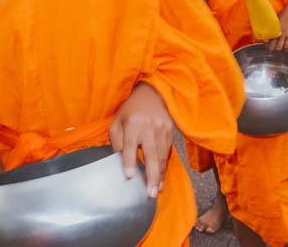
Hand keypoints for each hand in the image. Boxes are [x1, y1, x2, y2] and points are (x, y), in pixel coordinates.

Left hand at [109, 82, 174, 197]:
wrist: (151, 94)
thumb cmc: (130, 111)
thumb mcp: (117, 122)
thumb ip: (116, 142)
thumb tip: (119, 162)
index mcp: (132, 122)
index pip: (130, 144)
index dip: (129, 160)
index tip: (129, 176)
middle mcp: (149, 125)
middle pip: (151, 153)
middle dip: (151, 175)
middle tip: (150, 193)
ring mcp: (162, 128)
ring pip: (162, 155)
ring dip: (160, 174)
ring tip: (156, 190)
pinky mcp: (170, 130)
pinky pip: (168, 152)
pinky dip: (164, 166)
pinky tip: (161, 177)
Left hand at [267, 1, 287, 51]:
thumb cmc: (286, 13)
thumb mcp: (276, 19)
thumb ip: (273, 26)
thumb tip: (269, 31)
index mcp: (273, 27)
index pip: (267, 38)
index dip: (266, 43)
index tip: (267, 44)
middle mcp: (277, 31)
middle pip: (272, 45)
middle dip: (272, 48)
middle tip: (272, 48)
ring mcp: (285, 34)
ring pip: (279, 47)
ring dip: (279, 49)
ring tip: (279, 48)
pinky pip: (287, 45)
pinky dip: (286, 49)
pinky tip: (286, 49)